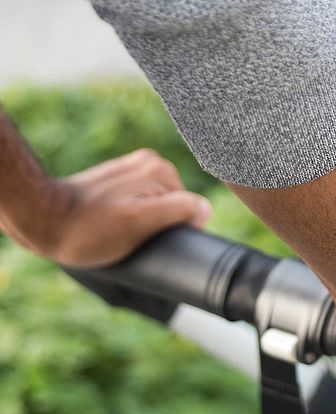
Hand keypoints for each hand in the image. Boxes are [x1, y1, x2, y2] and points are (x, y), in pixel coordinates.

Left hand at [26, 149, 210, 266]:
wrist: (43, 219)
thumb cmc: (89, 228)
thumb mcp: (139, 223)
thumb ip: (177, 211)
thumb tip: (205, 210)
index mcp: (161, 170)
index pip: (191, 208)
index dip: (177, 231)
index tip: (148, 239)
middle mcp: (151, 163)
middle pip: (176, 206)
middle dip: (161, 226)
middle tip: (131, 237)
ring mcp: (135, 170)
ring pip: (159, 206)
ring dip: (147, 223)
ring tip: (120, 231)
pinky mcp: (122, 178)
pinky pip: (144, 202)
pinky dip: (135, 216)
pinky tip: (116, 224)